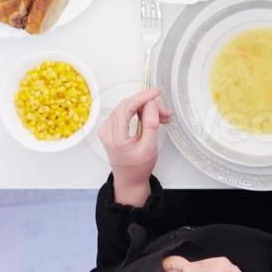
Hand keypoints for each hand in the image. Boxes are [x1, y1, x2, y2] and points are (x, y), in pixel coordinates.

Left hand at [99, 87, 170, 206]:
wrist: (129, 179)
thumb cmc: (138, 167)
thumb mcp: (149, 147)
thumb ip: (150, 124)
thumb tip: (152, 104)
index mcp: (114, 136)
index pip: (127, 107)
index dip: (143, 97)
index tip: (157, 92)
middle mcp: (107, 130)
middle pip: (127, 105)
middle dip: (148, 104)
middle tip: (165, 111)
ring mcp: (107, 129)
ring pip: (128, 108)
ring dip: (146, 108)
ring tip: (162, 117)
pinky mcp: (112, 128)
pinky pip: (126, 113)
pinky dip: (140, 112)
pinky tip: (153, 117)